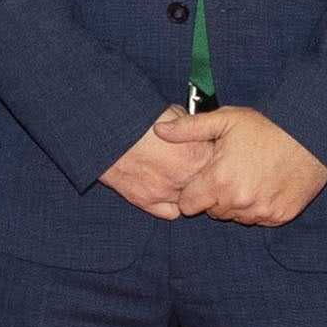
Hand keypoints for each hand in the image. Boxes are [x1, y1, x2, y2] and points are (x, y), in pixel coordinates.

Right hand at [99, 113, 218, 217]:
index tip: (210, 156)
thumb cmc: (137, 118)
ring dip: (190, 191)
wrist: (106, 128)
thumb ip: (191, 128)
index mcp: (195, 154)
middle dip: (205, 177)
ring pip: (191, 202)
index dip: (215, 160)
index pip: (220, 166)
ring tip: (181, 177)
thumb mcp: (173, 114)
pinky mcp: (146, 200)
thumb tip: (200, 131)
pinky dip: (172, 204)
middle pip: (208, 186)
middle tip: (196, 167)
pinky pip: (171, 212)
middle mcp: (183, 176)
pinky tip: (169, 191)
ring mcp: (165, 190)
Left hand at [175, 103, 326, 226]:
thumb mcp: (226, 119)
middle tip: (230, 173)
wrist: (312, 135)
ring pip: (235, 217)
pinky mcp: (279, 216)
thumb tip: (158, 130)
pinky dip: (258, 207)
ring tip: (249, 177)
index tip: (205, 177)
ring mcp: (260, 212)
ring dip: (237, 203)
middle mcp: (238, 201)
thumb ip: (189, 129)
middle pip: (212, 212)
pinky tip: (265, 185)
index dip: (193, 190)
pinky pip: (258, 220)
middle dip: (215, 196)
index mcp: (219, 180)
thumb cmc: (267, 126)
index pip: (188, 205)